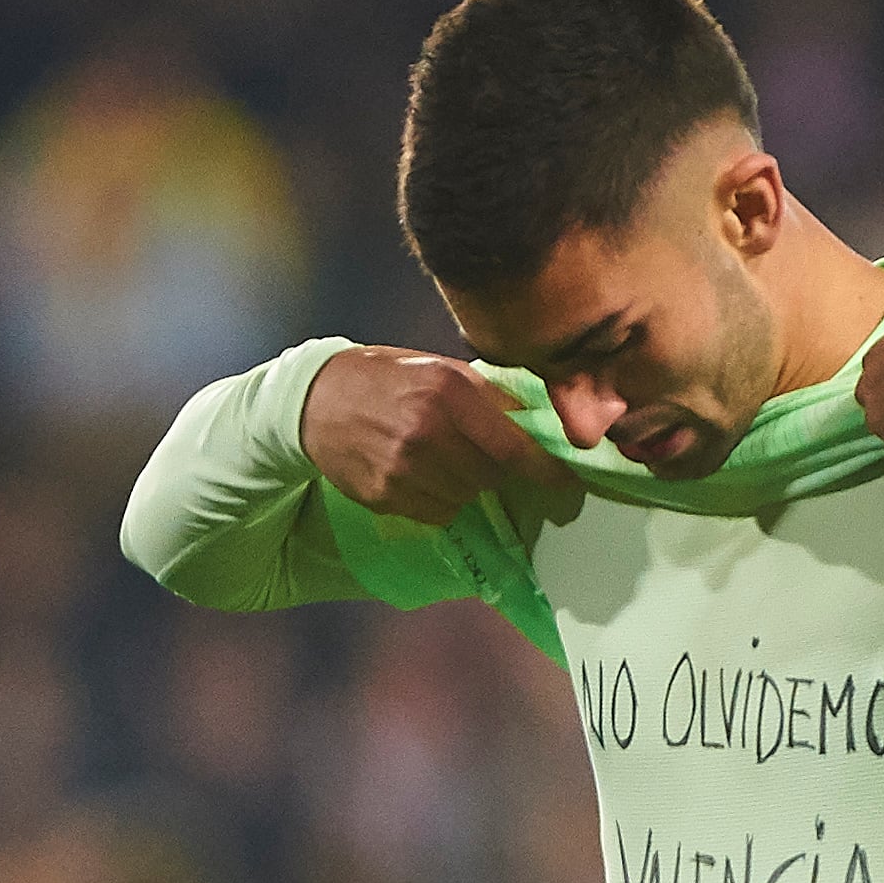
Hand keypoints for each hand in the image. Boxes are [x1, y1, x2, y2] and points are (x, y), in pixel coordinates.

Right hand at [300, 347, 581, 529]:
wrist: (316, 400)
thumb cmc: (386, 378)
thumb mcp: (439, 369)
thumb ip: (487, 396)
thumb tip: (538, 422)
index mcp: (448, 392)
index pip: (512, 446)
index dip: (545, 469)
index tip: (568, 481)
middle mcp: (428, 432)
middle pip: (491, 476)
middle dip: (493, 468)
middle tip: (474, 451)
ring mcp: (405, 469)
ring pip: (465, 497)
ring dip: (464, 484)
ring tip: (439, 458)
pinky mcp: (386, 496)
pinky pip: (437, 512)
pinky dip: (438, 499)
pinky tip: (417, 473)